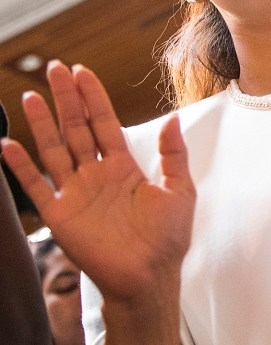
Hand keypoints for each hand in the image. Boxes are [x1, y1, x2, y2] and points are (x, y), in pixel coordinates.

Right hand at [0, 61, 195, 306]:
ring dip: (43, 124)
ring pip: (54, 150)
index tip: (81, 72)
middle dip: (66, 99)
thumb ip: (174, 154)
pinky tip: (8, 144)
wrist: (150, 276)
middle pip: (77, 129)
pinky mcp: (61, 214)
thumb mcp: (180, 191)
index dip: (93, 98)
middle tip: (54, 68)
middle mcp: (96, 175)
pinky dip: (21, 167)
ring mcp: (76, 193)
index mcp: (124, 167)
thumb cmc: (168, 238)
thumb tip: (174, 117)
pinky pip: (37, 186)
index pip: (104, 124)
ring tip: (32, 96)